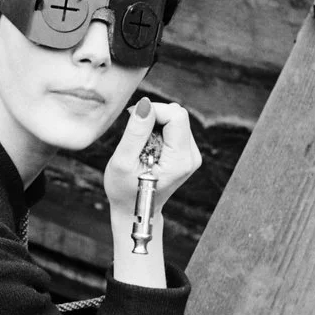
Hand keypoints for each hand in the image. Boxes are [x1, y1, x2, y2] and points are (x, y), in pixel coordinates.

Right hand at [103, 97, 201, 216]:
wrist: (135, 210)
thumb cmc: (124, 190)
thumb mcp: (123, 161)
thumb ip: (135, 131)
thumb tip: (145, 103)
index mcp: (180, 160)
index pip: (176, 115)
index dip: (154, 110)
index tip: (133, 118)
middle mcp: (191, 156)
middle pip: (177, 115)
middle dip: (153, 117)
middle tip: (133, 133)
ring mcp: (190, 155)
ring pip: (175, 119)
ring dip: (154, 124)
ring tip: (139, 145)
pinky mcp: (185, 153)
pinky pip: (173, 128)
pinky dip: (157, 130)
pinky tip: (146, 147)